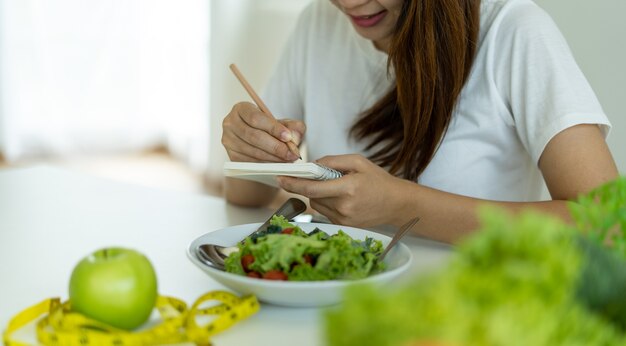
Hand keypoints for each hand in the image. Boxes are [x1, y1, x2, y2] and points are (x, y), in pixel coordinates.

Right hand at [222, 102, 304, 161]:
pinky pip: (249, 162)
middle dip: (275, 146)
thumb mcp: (284, 123)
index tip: (288, 137)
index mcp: (241, 108)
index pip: (256, 118)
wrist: (260, 140)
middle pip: (253, 136)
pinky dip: (266, 164)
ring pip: (252, 151)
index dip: (273, 128)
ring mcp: (228, 140)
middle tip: (292, 153)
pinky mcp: (231, 155)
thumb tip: (294, 136)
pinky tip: (277, 163)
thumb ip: (293, 126)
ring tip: (288, 159)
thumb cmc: (271, 129)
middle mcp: (230, 123)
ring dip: (273, 157)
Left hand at [276, 154, 404, 226]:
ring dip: (317, 194)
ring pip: (316, 204)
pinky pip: (325, 212)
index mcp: (348, 189)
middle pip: (312, 196)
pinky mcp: (343, 225)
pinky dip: (326, 202)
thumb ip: (332, 161)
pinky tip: (341, 198)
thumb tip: (312, 164)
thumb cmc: (378, 181)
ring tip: (336, 187)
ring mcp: (343, 219)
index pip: (312, 188)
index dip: (293, 183)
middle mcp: (344, 207)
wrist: (396, 204)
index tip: (281, 178)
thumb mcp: (358, 162)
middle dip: (309, 185)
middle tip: (317, 176)